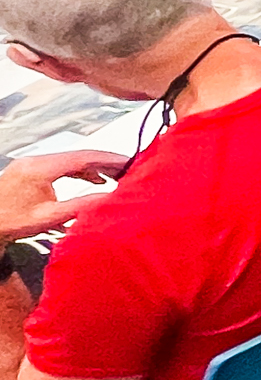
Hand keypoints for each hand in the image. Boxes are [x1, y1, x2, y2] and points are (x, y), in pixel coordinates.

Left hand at [0, 150, 126, 240]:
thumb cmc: (10, 222)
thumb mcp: (51, 216)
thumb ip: (82, 205)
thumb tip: (109, 199)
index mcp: (40, 168)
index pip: (83, 157)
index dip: (110, 159)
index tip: (129, 162)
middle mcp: (35, 161)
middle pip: (79, 156)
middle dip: (105, 163)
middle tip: (127, 170)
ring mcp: (31, 164)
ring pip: (70, 160)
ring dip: (93, 167)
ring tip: (114, 177)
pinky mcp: (30, 170)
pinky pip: (60, 165)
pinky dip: (79, 171)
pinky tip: (91, 180)